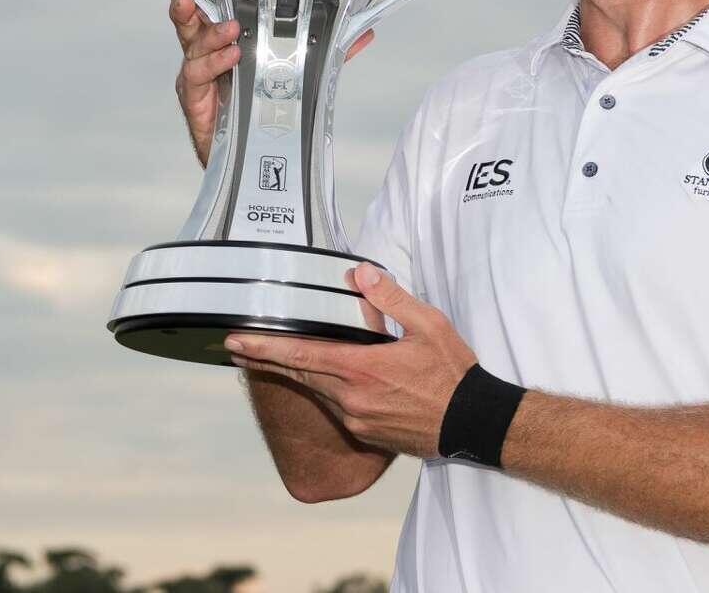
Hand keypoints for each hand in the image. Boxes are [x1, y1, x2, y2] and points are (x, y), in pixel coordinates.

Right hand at [170, 0, 373, 167]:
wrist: (242, 149)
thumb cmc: (258, 104)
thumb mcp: (296, 73)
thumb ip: (325, 52)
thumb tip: (361, 37)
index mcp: (225, 40)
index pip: (211, 8)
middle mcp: (206, 53)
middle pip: (190, 23)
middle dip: (187, 7)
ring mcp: (197, 73)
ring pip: (194, 47)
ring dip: (212, 37)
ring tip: (232, 31)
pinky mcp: (195, 97)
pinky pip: (198, 76)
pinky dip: (214, 65)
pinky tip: (230, 58)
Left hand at [225, 263, 474, 458]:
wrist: (473, 424)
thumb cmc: (453, 374)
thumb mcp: (428, 325)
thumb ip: (391, 298)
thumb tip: (360, 273)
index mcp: (361, 368)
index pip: (300, 355)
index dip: (263, 348)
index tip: (235, 342)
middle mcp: (351, 398)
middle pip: (299, 376)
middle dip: (267, 360)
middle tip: (238, 348)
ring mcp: (357, 420)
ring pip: (318, 392)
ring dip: (299, 375)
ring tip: (280, 359)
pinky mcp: (366, 434)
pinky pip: (338, 409)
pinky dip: (330, 392)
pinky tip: (334, 382)